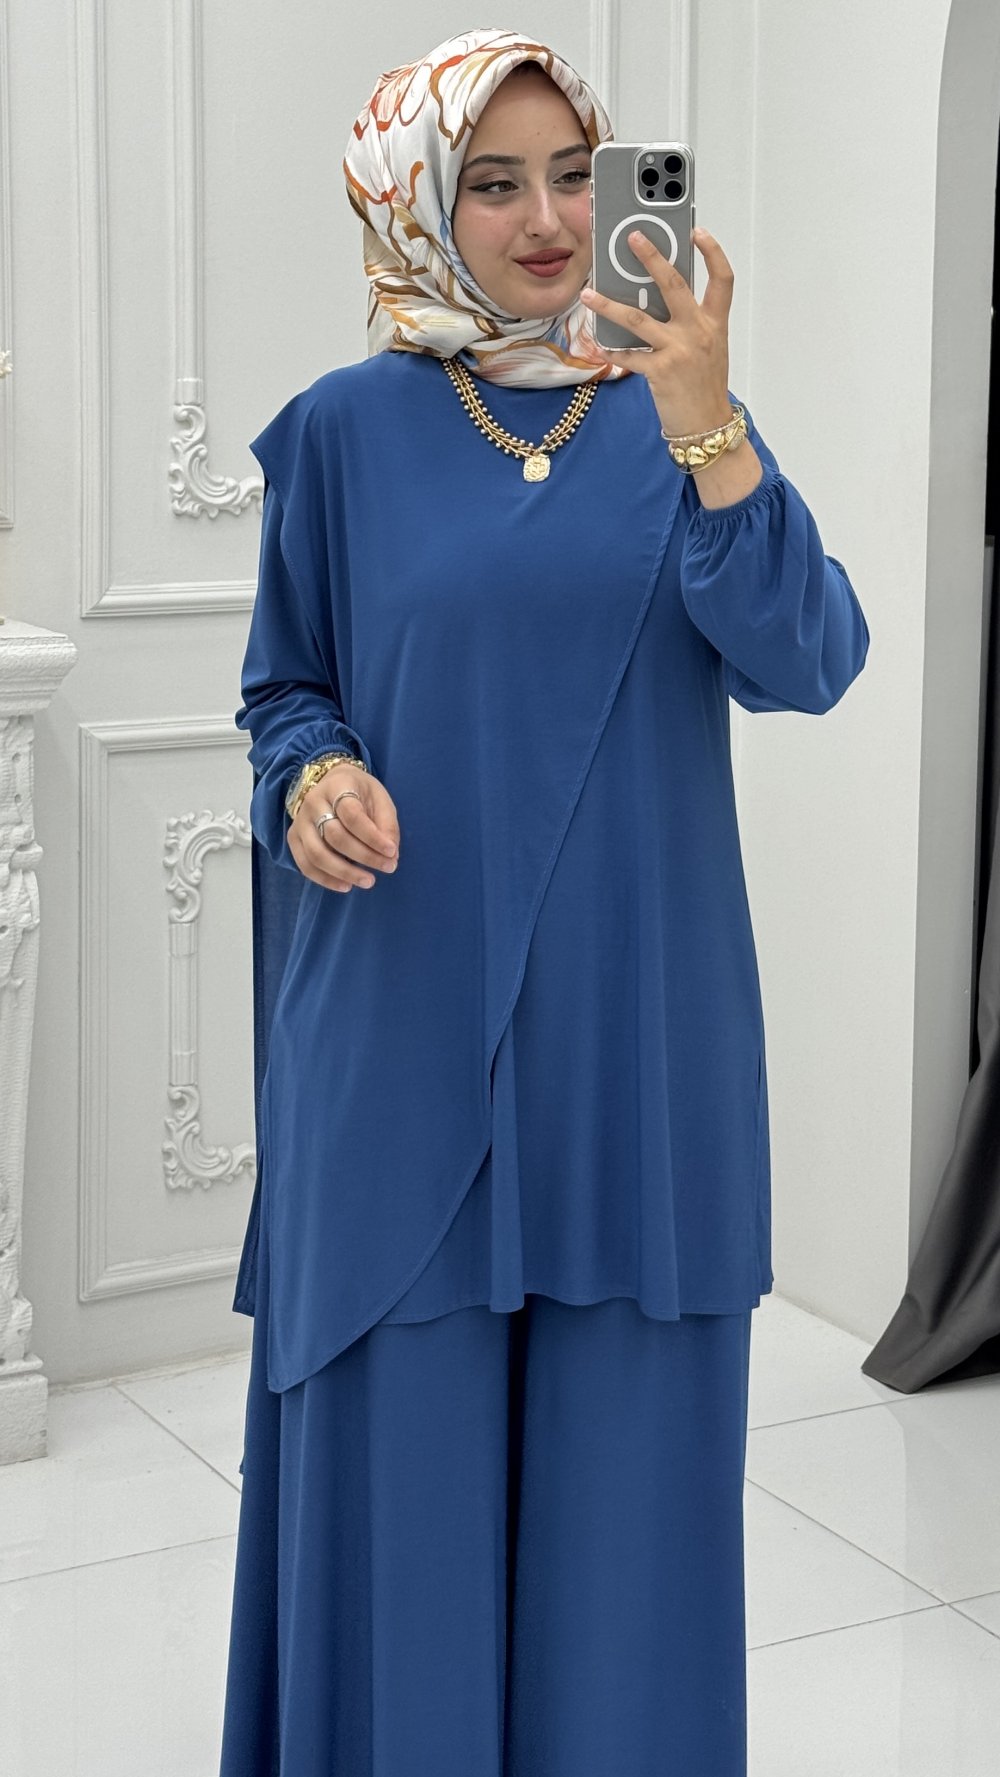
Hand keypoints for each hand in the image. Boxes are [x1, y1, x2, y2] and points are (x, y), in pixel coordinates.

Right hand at [288, 763, 399, 892]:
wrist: (332, 785)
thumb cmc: (359, 794)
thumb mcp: (380, 799)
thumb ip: (387, 824)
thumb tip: (391, 855)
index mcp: (337, 786)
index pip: (352, 815)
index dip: (372, 836)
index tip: (391, 852)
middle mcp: (313, 802)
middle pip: (335, 836)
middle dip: (364, 856)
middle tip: (387, 868)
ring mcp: (300, 821)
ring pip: (317, 853)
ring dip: (344, 872)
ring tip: (368, 881)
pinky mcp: (294, 838)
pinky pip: (305, 864)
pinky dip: (326, 879)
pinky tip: (346, 886)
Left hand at [580, 227, 733, 439]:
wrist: (707, 426)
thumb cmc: (704, 386)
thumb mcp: (708, 348)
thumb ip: (689, 322)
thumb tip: (655, 300)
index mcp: (715, 323)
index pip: (722, 279)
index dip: (712, 252)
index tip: (697, 232)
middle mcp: (699, 332)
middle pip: (674, 284)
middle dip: (652, 257)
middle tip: (633, 237)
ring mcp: (679, 351)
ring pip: (637, 318)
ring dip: (608, 304)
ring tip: (588, 293)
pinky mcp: (660, 371)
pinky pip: (629, 355)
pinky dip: (611, 351)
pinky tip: (597, 345)